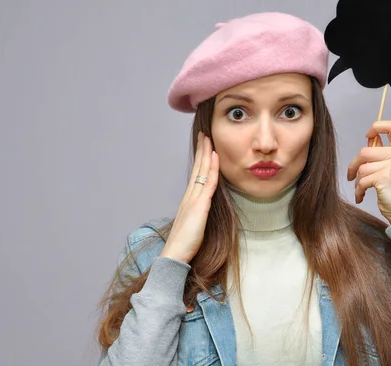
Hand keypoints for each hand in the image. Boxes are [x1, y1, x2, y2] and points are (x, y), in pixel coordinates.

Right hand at [160, 131, 219, 263]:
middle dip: (201, 150)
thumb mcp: (195, 225)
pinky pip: (208, 183)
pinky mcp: (199, 206)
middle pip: (197, 168)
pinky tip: (215, 157)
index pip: (196, 174)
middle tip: (204, 134)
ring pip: (202, 171)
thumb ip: (199, 214)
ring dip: (206, 154)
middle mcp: (189, 196)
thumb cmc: (185, 244)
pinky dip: (212, 169)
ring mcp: (193, 199)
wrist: (175, 255)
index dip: (200, 159)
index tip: (204, 146)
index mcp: (188, 200)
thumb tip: (205, 210)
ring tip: (209, 139)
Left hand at [347, 120, 390, 223]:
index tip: (368, 136)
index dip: (377, 127)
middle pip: (365, 151)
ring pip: (362, 167)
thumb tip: (369, 139)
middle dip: (354, 165)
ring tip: (361, 190)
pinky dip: (358, 190)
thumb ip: (381, 153)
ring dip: (357, 181)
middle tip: (351, 176)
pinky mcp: (384, 177)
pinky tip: (361, 197)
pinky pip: (362, 180)